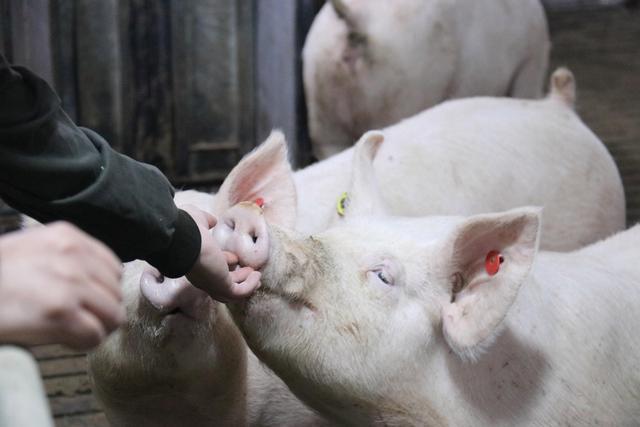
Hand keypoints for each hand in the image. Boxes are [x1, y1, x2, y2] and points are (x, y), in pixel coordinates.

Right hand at [0, 222, 124, 349]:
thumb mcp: (34, 250)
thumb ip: (70, 257)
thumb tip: (101, 282)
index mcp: (68, 237)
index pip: (113, 268)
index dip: (104, 290)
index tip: (90, 301)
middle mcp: (74, 256)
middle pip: (116, 293)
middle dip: (101, 310)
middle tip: (80, 319)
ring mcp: (70, 284)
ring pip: (112, 315)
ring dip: (96, 327)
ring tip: (73, 329)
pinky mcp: (61, 312)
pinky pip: (95, 335)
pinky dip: (84, 343)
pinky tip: (65, 338)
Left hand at [181, 205, 260, 301]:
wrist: (181, 239)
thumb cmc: (186, 228)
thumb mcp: (198, 220)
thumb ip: (206, 221)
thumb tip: (212, 221)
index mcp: (197, 263)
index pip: (212, 267)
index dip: (225, 263)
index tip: (235, 258)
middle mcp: (203, 276)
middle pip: (222, 284)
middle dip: (238, 279)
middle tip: (250, 273)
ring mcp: (212, 283)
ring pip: (231, 292)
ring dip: (245, 284)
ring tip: (257, 275)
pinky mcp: (222, 286)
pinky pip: (239, 291)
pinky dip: (249, 286)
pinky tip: (257, 275)